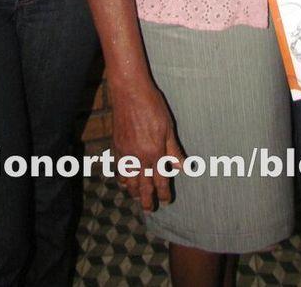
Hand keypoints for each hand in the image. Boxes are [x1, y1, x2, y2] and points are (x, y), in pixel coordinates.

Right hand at [110, 83, 184, 211]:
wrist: (129, 92)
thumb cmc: (152, 106)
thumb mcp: (168, 127)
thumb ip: (174, 150)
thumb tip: (183, 167)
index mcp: (155, 153)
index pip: (160, 180)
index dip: (164, 193)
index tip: (166, 201)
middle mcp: (139, 157)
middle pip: (143, 186)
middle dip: (147, 200)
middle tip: (149, 209)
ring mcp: (126, 153)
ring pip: (129, 181)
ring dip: (133, 192)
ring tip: (137, 198)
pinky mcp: (116, 147)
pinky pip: (119, 169)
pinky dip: (121, 178)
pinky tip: (124, 181)